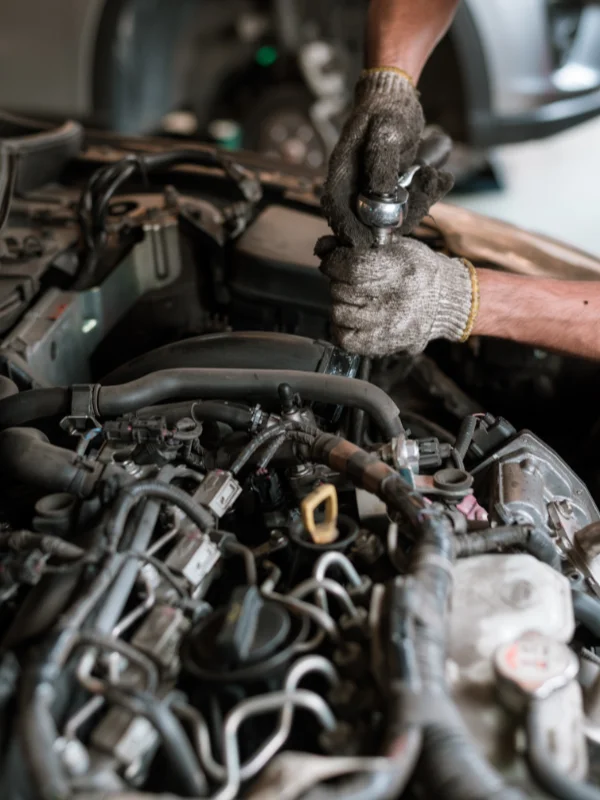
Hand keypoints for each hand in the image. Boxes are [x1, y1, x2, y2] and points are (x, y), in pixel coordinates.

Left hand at [316, 235, 477, 356]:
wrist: (447, 301)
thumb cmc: (420, 270)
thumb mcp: (396, 246)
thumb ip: (359, 246)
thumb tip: (323, 248)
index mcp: (401, 270)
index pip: (353, 268)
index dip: (335, 262)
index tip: (333, 260)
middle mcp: (395, 302)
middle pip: (343, 290)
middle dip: (339, 281)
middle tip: (351, 280)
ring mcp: (389, 327)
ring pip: (340, 313)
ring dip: (341, 303)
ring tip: (355, 298)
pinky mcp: (384, 345)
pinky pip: (345, 339)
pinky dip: (341, 327)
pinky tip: (352, 318)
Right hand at [322, 69, 452, 247]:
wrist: (396, 95)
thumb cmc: (387, 109)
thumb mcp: (386, 129)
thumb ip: (381, 159)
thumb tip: (381, 193)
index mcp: (343, 172)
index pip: (336, 209)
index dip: (348, 229)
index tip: (369, 240)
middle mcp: (355, 185)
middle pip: (366, 220)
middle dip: (398, 219)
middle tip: (425, 195)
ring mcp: (372, 190)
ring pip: (391, 217)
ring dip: (418, 205)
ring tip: (436, 178)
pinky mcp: (391, 190)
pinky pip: (406, 205)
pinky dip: (425, 197)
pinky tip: (441, 179)